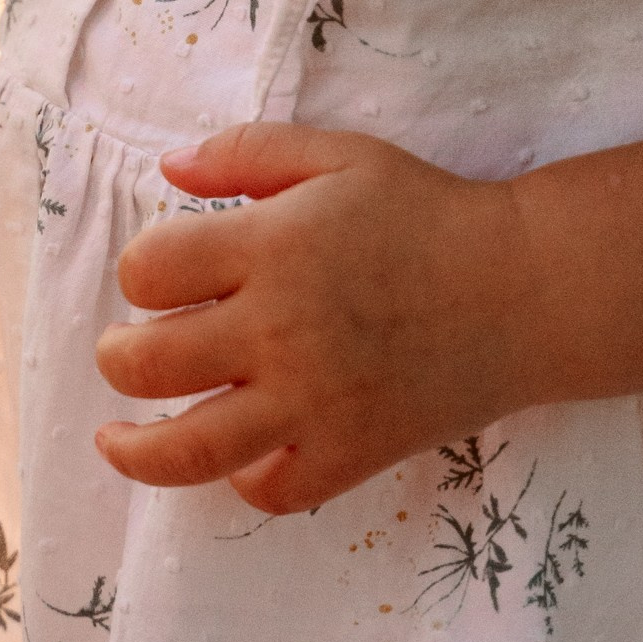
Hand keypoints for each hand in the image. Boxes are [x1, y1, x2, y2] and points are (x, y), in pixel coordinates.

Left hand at [92, 123, 533, 508]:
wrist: (526, 288)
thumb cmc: (426, 213)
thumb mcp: (337, 155)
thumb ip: (244, 152)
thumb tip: (166, 166)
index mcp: (272, 246)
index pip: (149, 270)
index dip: (140, 272)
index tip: (160, 276)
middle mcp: (281, 329)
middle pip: (146, 363)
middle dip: (117, 357)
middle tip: (126, 350)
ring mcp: (314, 401)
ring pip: (190, 449)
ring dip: (137, 449)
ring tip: (118, 439)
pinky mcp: (351, 452)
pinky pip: (271, 490)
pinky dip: (243, 478)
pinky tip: (235, 454)